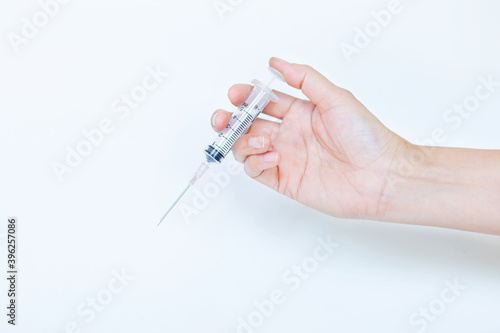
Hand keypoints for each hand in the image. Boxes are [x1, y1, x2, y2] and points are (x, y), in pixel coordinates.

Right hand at [211, 57, 410, 219]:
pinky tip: (272, 155)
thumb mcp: (335, 97)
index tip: (237, 94)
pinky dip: (255, 162)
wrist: (380, 175)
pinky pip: (256, 170)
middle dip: (230, 120)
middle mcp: (289, 134)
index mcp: (299, 112)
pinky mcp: (284, 180)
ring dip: (242, 142)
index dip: (245, 97)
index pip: (263, 102)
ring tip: (260, 141)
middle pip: (247, 125)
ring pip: (245, 148)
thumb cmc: (366, 136)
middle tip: (224, 118)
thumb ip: (304, 79)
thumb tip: (276, 62)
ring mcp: (285, 157)